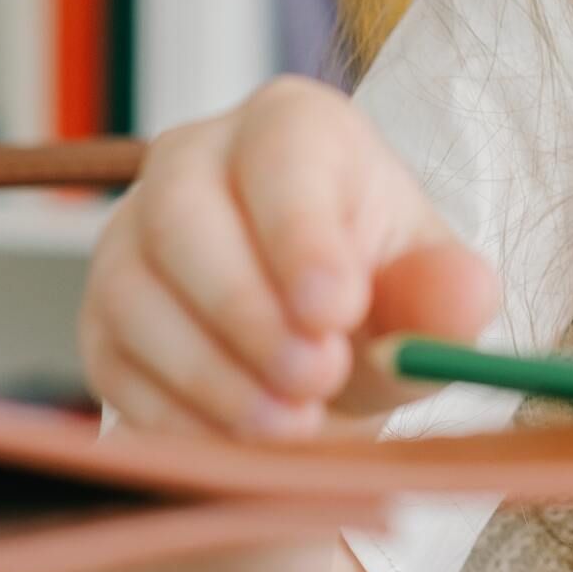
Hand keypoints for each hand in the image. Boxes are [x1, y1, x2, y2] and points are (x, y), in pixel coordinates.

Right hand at [80, 75, 499, 441]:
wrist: (319, 342)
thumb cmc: (379, 290)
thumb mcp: (429, 289)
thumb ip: (447, 293)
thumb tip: (469, 297)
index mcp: (290, 125)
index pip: (281, 155)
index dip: (300, 234)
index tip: (336, 311)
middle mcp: (193, 161)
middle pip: (185, 215)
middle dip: (248, 310)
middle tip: (317, 380)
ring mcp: (132, 238)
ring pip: (138, 295)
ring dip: (214, 373)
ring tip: (292, 428)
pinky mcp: (103, 319)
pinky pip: (116, 366)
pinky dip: (177, 414)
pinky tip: (239, 446)